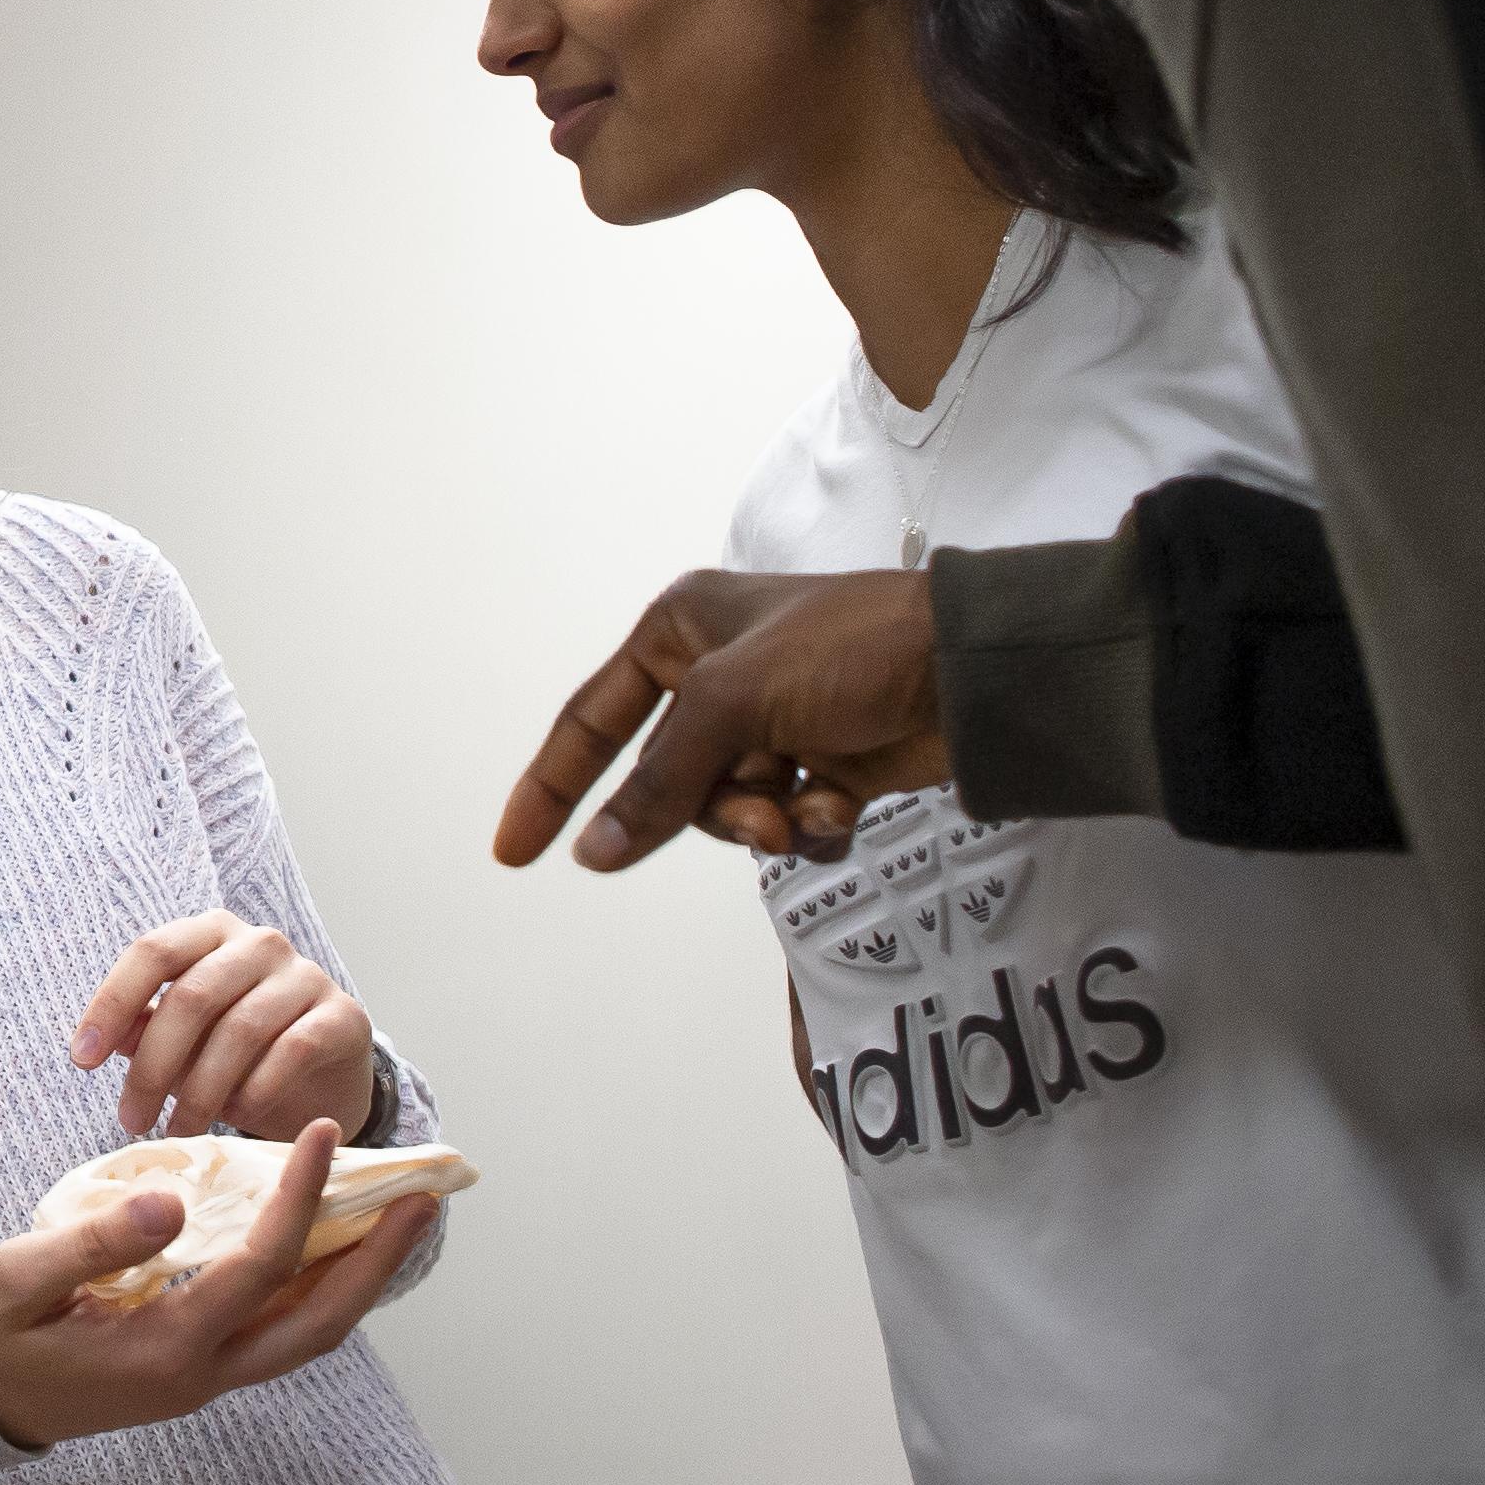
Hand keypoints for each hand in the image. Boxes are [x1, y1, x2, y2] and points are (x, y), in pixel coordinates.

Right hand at [0, 1121, 437, 1450]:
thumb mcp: (19, 1277)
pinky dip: (315, 1290)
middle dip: (375, 1261)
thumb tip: (174, 1200)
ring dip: (357, 1279)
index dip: (300, 1196)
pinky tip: (327, 1250)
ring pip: (307, 1335)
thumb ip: (95, 1241)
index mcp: (166, 1348)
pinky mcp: (194, 1371)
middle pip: (319, 1323)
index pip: (260, 1265)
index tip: (321, 1133)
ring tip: (394, 1221)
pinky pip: (278, 1333)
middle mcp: (202, 1374)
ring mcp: (203, 1380)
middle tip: (421, 1200)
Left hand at [69, 910, 373, 1143]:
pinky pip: (291, 1050)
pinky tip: (235, 1118)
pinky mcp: (343, 1015)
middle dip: (153, 1066)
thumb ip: (143, 1031)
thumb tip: (95, 1042)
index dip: (111, 1003)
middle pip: (192, 996)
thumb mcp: (184, 1041)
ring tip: (178, 1130)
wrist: (324, 1076)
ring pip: (239, 1028)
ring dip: (200, 1090)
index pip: (152, 952)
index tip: (81, 1060)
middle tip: (132, 1120)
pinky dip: (255, 1089)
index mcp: (210, 932)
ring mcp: (306, 975)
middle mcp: (259, 942)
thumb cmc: (240, 1051)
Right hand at [495, 567, 947, 874]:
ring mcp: (773, 723)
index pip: (591, 720)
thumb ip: (659, 783)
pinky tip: (843, 807)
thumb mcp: (736, 702)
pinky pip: (783, 821)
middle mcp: (717, 676)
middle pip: (667, 780)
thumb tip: (594, 852)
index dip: (551, 787)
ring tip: (809, 807)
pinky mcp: (823, 763)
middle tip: (761, 811)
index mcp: (679, 632)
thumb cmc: (852, 647)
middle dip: (712, 808)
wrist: (972, 670)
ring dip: (766, 821)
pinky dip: (810, 826)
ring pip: (725, 809)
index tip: (512, 851)